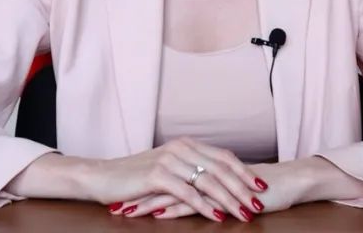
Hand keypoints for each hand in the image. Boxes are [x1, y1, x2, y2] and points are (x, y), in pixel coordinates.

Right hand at [83, 138, 267, 221]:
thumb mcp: (167, 168)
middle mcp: (181, 148)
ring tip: (244, 214)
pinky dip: (204, 206)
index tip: (261, 187)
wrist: (102, 176)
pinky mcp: (157, 176)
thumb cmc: (135, 176)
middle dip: (243, 188)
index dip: (244, 172)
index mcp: (187, 144)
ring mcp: (169, 161)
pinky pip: (187, 193)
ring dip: (229, 199)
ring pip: (208, 181)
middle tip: (259, 204)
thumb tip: (218, 181)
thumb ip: (191, 169)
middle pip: (221, 169)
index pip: (224, 157)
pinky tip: (216, 217)